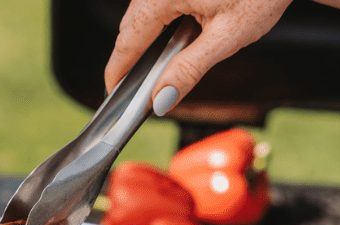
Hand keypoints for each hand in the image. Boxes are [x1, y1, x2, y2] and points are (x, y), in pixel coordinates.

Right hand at [104, 0, 291, 114]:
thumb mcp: (227, 37)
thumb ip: (188, 70)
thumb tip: (161, 100)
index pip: (128, 40)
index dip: (117, 70)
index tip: (112, 92)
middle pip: (130, 25)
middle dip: (129, 57)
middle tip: (133, 89)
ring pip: (142, 13)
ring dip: (144, 40)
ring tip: (152, 68)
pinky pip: (156, 3)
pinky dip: (157, 24)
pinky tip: (170, 40)